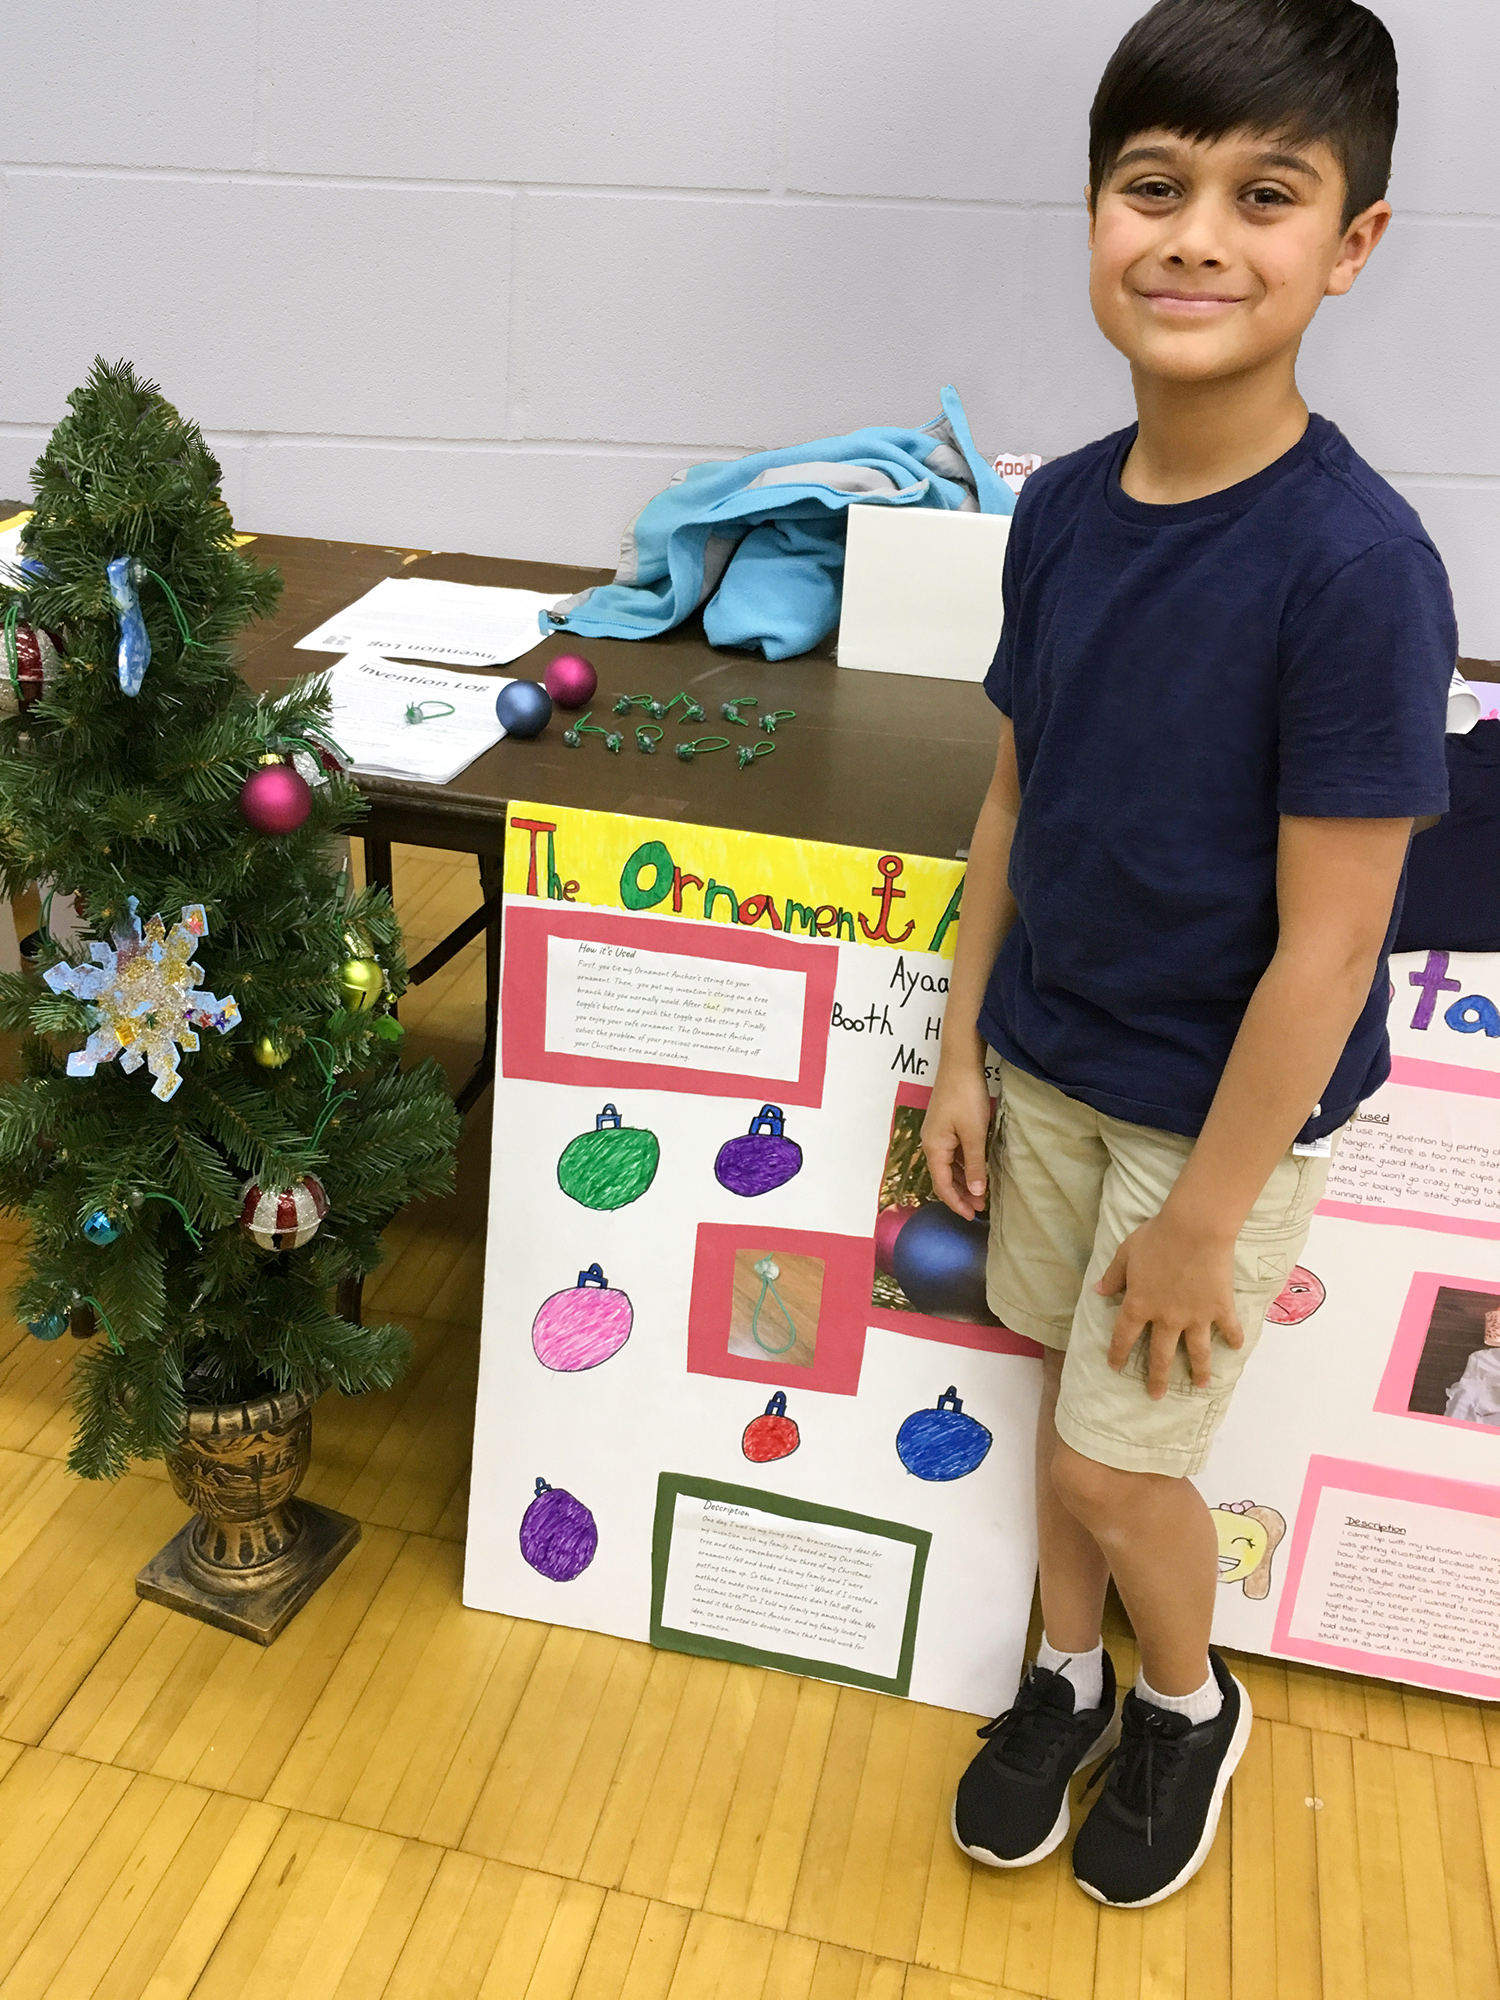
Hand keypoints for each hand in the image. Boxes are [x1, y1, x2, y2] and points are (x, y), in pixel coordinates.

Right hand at [920, 1064, 992, 1219]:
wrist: (959, 1064)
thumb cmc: (966, 1097)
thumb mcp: (975, 1134)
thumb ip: (975, 1164)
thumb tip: (977, 1193)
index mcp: (934, 1148)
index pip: (942, 1185)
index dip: (956, 1203)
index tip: (972, 1216)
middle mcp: (931, 1143)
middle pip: (943, 1177)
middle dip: (960, 1195)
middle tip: (980, 1208)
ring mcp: (938, 1134)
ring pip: (948, 1166)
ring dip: (964, 1181)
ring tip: (981, 1194)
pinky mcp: (945, 1126)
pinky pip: (952, 1154)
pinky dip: (964, 1166)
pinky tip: (977, 1169)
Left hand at [1095, 1212, 1243, 1398]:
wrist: (1194, 1230)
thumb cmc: (1156, 1237)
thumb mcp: (1126, 1253)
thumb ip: (1114, 1275)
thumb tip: (1099, 1292)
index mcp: (1139, 1305)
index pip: (1124, 1336)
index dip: (1118, 1352)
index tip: (1115, 1366)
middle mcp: (1166, 1318)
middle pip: (1160, 1355)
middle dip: (1157, 1378)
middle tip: (1156, 1396)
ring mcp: (1196, 1317)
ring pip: (1197, 1352)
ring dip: (1199, 1370)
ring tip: (1201, 1384)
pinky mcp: (1220, 1308)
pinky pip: (1228, 1328)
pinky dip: (1234, 1338)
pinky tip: (1236, 1347)